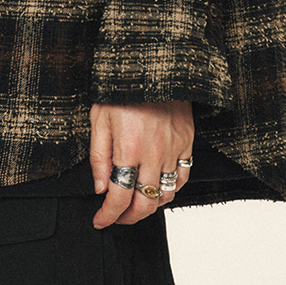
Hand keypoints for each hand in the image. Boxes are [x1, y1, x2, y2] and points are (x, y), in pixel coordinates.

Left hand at [89, 97, 193, 227]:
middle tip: (116, 217)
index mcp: (128, 149)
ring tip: (135, 204)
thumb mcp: (99, 118)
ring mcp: (174, 150)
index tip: (100, 221)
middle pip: (144, 204)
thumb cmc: (123, 87)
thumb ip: (98, 157)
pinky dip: (170, 190)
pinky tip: (157, 188)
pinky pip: (183, 178)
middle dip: (128, 218)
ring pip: (165, 196)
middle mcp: (154, 154)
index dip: (108, 216)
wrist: (155, 63)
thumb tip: (100, 188)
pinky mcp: (187, 143)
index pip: (119, 197)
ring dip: (149, 207)